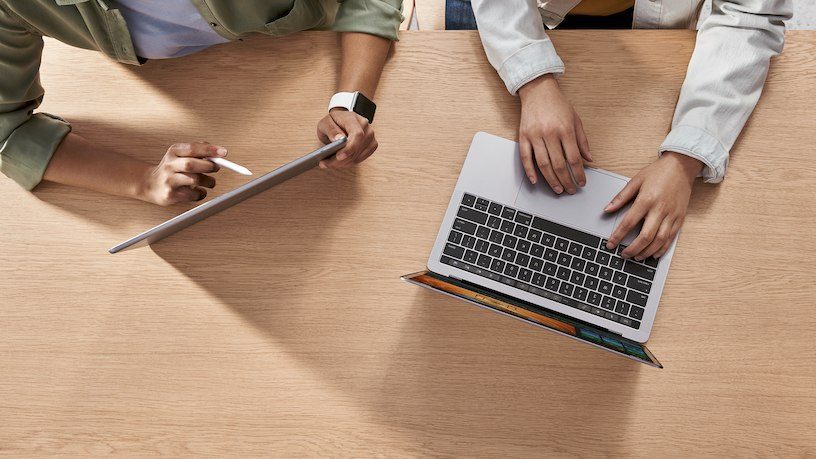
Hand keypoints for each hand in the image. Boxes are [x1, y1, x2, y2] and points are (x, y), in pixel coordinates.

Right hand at [137, 142, 222, 205]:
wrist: (150, 184)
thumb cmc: (171, 169)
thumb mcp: (181, 154)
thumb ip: (198, 150)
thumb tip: (217, 151)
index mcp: (174, 152)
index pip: (192, 148)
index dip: (209, 150)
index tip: (223, 152)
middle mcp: (170, 165)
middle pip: (191, 164)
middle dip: (208, 166)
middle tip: (216, 168)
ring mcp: (169, 180)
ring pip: (193, 180)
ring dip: (207, 181)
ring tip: (209, 182)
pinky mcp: (171, 195)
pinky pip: (192, 195)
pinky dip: (201, 193)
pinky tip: (199, 191)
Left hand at [316, 109, 376, 168]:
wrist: (341, 120)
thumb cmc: (333, 121)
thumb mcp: (325, 123)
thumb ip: (331, 130)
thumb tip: (339, 139)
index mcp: (353, 118)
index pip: (357, 134)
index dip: (349, 147)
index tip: (338, 156)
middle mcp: (365, 126)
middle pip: (357, 147)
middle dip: (341, 160)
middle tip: (326, 163)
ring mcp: (370, 136)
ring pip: (359, 155)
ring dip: (344, 163)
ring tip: (329, 163)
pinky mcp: (372, 145)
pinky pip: (362, 158)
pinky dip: (350, 162)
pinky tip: (340, 162)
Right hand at [518, 74, 591, 193]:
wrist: (538, 90)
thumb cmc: (558, 104)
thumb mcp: (576, 120)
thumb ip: (582, 141)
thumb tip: (589, 159)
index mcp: (565, 130)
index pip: (573, 158)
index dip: (579, 173)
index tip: (582, 182)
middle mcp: (550, 133)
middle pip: (558, 164)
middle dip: (566, 180)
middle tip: (570, 190)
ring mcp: (535, 136)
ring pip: (543, 164)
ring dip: (550, 180)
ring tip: (557, 189)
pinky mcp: (523, 136)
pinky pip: (525, 157)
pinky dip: (530, 171)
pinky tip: (535, 181)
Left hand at [604, 152, 703, 259]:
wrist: (681, 166)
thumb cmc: (658, 172)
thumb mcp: (636, 181)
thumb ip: (621, 197)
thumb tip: (607, 209)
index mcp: (647, 199)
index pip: (629, 222)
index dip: (618, 236)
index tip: (610, 244)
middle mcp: (660, 209)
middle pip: (645, 236)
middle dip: (633, 249)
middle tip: (623, 255)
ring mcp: (672, 215)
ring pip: (659, 240)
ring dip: (647, 252)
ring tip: (637, 257)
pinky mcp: (680, 218)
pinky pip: (671, 238)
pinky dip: (662, 249)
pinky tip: (653, 254)